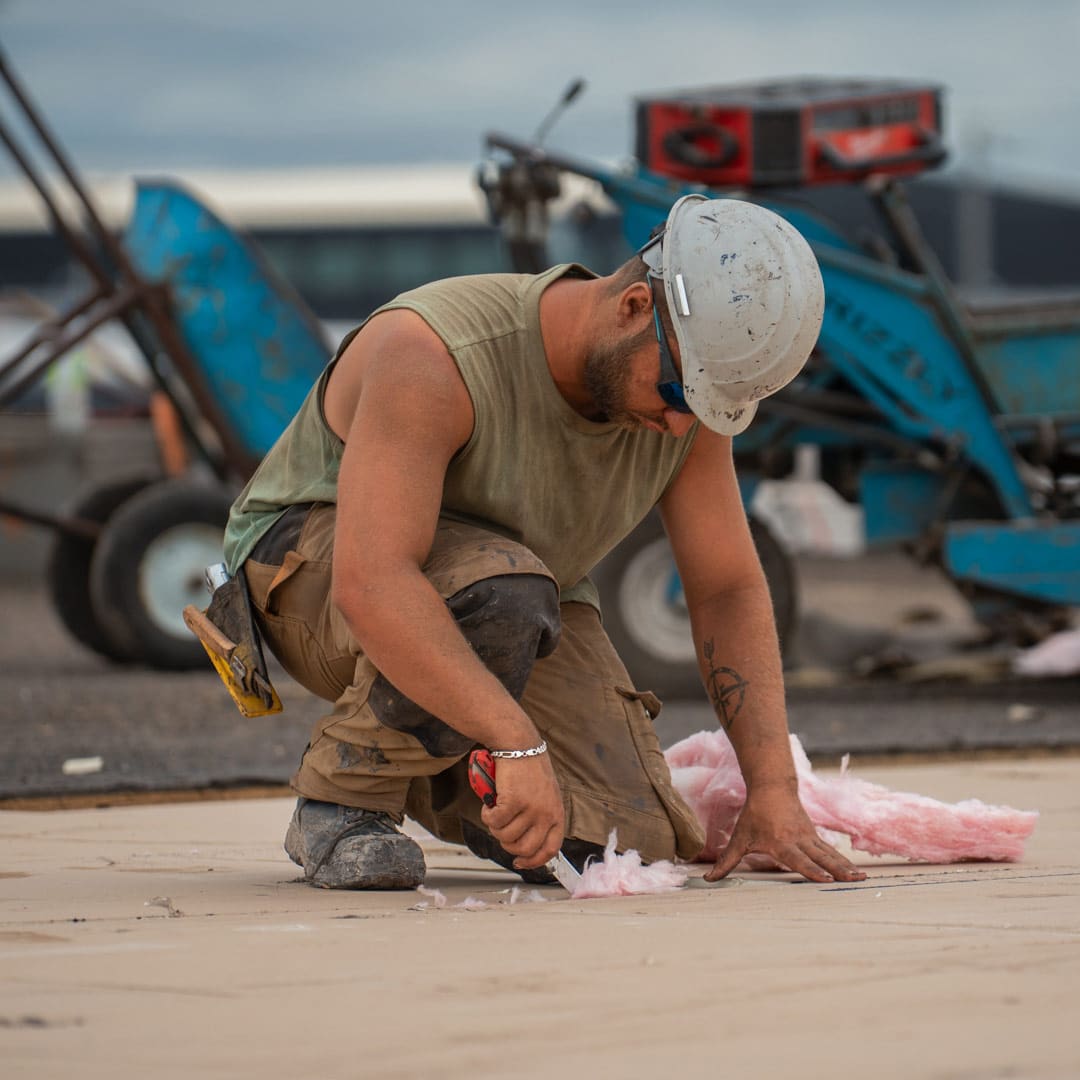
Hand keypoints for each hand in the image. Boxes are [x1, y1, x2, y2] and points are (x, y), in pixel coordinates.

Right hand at [481, 753, 564, 869]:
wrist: (518, 745)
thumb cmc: (529, 769)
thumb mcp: (545, 796)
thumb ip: (541, 818)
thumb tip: (526, 845)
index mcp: (557, 813)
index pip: (550, 849)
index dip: (533, 861)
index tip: (520, 862)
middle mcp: (547, 813)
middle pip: (524, 848)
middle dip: (508, 844)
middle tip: (501, 831)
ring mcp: (531, 808)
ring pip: (505, 836)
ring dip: (495, 827)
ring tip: (495, 811)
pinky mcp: (513, 801)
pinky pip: (494, 822)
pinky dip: (487, 815)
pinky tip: (489, 803)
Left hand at [704, 783, 866, 883]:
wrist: (772, 787)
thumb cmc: (754, 815)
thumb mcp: (739, 838)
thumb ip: (726, 861)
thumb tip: (708, 879)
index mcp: (781, 843)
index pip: (798, 859)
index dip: (811, 870)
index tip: (825, 880)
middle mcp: (798, 840)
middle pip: (821, 857)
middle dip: (838, 870)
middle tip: (854, 881)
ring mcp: (809, 836)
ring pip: (829, 853)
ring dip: (846, 866)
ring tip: (862, 879)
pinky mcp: (814, 835)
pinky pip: (830, 849)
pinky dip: (843, 860)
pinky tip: (855, 871)